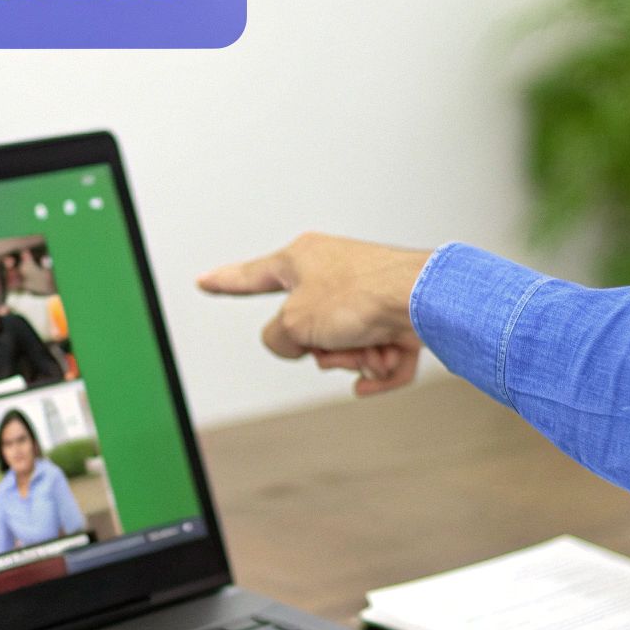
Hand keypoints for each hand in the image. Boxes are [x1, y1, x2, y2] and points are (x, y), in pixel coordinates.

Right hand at [198, 233, 432, 395]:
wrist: (424, 299)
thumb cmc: (361, 295)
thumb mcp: (293, 322)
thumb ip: (277, 338)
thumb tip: (298, 346)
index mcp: (301, 260)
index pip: (251, 276)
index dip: (224, 282)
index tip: (205, 280)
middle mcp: (333, 273)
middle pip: (307, 330)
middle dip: (323, 350)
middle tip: (334, 341)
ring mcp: (367, 295)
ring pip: (345, 347)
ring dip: (355, 359)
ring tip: (371, 349)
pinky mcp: (397, 317)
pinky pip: (379, 358)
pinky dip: (382, 369)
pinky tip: (387, 366)